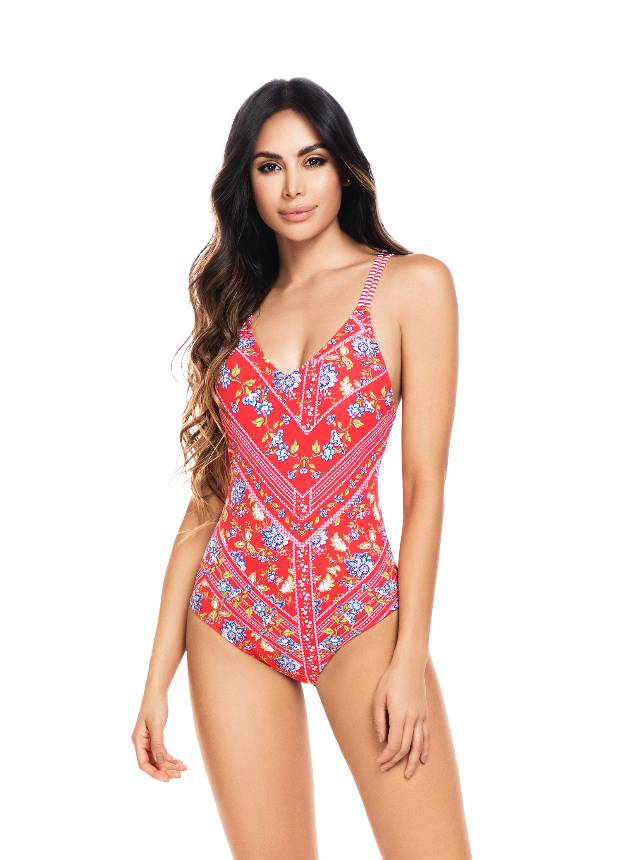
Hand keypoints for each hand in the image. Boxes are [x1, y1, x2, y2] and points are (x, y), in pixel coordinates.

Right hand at [132, 691, 186, 782]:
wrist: (158, 691)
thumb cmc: (155, 705)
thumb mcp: (156, 725)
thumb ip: (157, 743)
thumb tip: (160, 762)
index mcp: (138, 741)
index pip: (143, 764)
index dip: (154, 773)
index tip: (167, 779)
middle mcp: (142, 743)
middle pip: (152, 763)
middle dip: (165, 770)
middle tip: (179, 775)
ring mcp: (149, 740)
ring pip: (158, 758)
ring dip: (170, 765)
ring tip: (183, 768)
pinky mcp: (156, 736)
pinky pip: (162, 752)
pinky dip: (170, 757)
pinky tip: (179, 761)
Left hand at [372, 655, 430, 778]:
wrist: (409, 665)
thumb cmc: (390, 679)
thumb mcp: (378, 697)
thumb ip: (379, 720)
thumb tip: (382, 740)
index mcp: (400, 716)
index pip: (395, 745)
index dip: (386, 756)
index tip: (378, 761)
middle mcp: (413, 719)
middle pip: (406, 748)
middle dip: (394, 761)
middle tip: (384, 768)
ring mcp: (421, 717)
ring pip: (419, 746)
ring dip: (413, 762)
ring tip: (408, 774)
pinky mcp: (425, 714)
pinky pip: (427, 736)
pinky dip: (425, 749)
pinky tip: (422, 759)